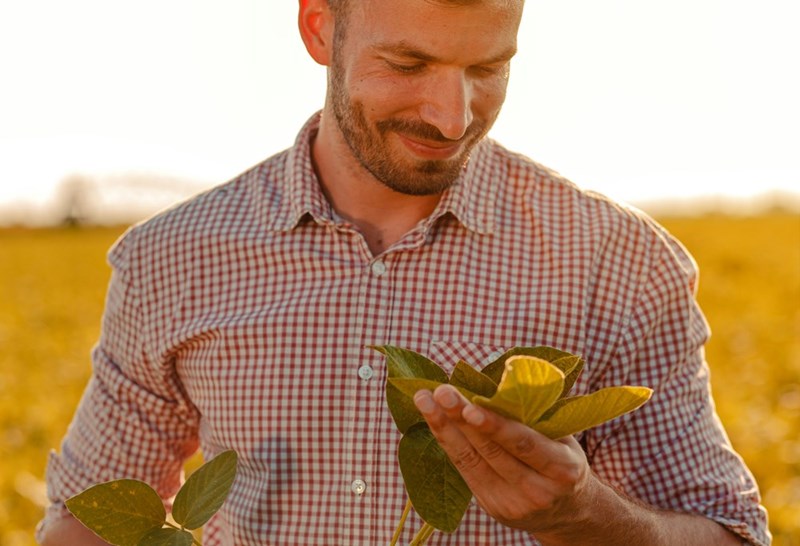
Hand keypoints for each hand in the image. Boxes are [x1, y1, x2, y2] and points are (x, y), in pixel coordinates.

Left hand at [413, 383, 598, 534]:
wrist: (569, 512)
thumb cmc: (563, 461)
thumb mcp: (563, 440)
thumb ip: (535, 419)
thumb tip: (500, 383)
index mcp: (562, 469)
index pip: (524, 444)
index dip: (495, 426)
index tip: (471, 406)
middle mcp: (537, 491)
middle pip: (491, 451)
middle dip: (461, 419)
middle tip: (441, 392)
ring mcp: (513, 504)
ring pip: (471, 461)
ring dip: (444, 428)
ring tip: (424, 400)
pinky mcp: (493, 508)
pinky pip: (465, 470)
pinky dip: (447, 443)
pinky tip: (434, 420)